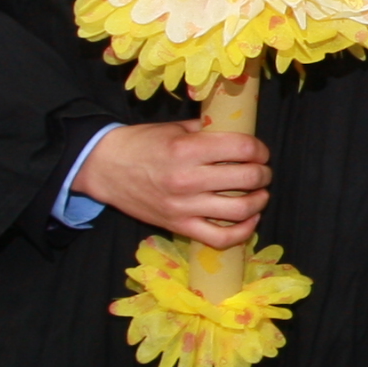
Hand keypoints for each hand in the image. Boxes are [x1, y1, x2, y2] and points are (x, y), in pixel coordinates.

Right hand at [78, 119, 271, 246]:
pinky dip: (242, 232)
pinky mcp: (178, 226)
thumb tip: (239, 133)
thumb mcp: (174, 129)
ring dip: (259, 201)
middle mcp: (187, 179)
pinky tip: (249, 220)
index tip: (260, 151)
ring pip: (239, 210)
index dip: (259, 149)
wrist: (104, 168)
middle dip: (263, 174)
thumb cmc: (141, 143)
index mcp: (187, 149)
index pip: (242, 148)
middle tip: (262, 171)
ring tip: (260, 194)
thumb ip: (207, 131)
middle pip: (247, 178)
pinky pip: (219, 237)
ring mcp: (183, 206)